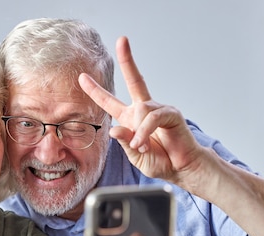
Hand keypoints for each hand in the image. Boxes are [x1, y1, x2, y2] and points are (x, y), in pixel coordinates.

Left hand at [79, 36, 204, 186]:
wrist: (181, 168)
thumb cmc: (160, 161)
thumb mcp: (135, 157)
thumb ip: (125, 143)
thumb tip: (114, 129)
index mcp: (130, 119)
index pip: (109, 102)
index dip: (95, 90)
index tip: (82, 77)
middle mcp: (143, 110)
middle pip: (135, 80)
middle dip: (128, 59)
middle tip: (122, 40)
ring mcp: (158, 110)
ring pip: (141, 110)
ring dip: (139, 132)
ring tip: (142, 148)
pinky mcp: (171, 114)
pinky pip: (152, 117)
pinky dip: (145, 131)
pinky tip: (144, 144)